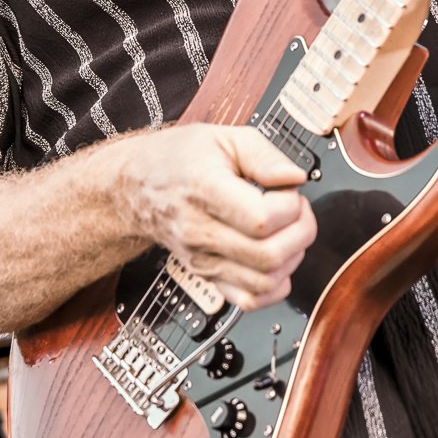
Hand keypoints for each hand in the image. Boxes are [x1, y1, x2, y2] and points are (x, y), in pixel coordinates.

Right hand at [120, 126, 317, 312]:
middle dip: (300, 232)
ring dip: (291, 258)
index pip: (262, 219)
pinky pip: (249, 300)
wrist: (137, 187)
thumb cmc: (178, 159)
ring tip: (287, 230)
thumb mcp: (224, 137)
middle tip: (297, 209)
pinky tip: (276, 258)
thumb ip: (265, 155)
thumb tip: (295, 178)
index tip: (288, 189)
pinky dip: (274, 286)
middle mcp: (199, 231)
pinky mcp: (207, 276)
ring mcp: (202, 259)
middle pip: (269, 256)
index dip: (290, 205)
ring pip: (263, 283)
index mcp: (204, 190)